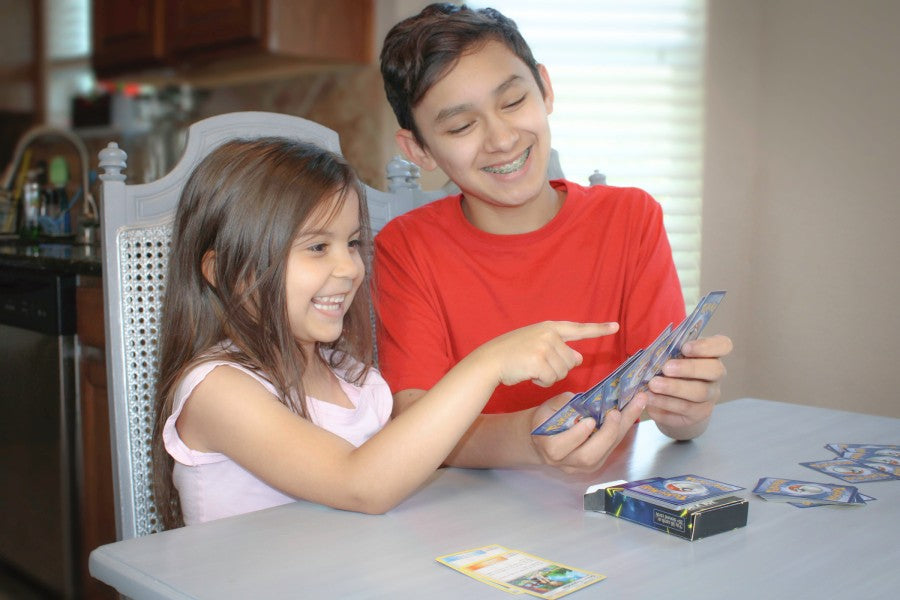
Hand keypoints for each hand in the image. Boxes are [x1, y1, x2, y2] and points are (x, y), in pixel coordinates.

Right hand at [476, 321, 618, 387]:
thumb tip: (579, 357)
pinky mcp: (539, 360)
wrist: (489, 360)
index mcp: (549, 327)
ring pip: (563, 372)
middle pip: (571, 360)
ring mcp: (544, 346)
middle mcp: (549, 334)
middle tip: (537, 365)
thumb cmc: (511, 354)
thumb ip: (558, 348)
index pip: (578, 328)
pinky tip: (529, 375)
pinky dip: (541, 382)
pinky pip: (551, 379)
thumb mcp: (536, 345)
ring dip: (548, 376)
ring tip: (530, 368)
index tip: (616, 326)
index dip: (598, 329)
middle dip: (558, 368)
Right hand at [529, 391, 646, 474]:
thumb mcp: (547, 408)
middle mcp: (566, 462)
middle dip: (606, 435)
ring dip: (620, 431)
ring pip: (604, 455)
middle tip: (617, 413)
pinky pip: (610, 450)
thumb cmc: (545, 420)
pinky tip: (631, 414)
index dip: (576, 435)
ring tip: (634, 407)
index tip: (590, 421)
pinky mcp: (595, 465)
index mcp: (549, 447)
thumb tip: (584, 400)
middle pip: (588, 457)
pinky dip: (621, 432)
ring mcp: (582, 467)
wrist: (544, 439)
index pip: (560, 447)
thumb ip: (562, 404)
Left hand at [642, 334, 732, 439]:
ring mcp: (710, 397)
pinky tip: (650, 399)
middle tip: (666, 368)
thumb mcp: (670, 359)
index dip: (706, 346)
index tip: (685, 347)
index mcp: (711, 355)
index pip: (723, 345)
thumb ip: (668, 353)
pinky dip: (665, 404)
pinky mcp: (699, 414)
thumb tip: (654, 351)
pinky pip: (685, 410)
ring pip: (699, 392)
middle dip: (689, 368)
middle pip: (714, 370)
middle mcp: (715, 376)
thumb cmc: (669, 372)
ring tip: (653, 385)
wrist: (670, 405)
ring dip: (674, 388)